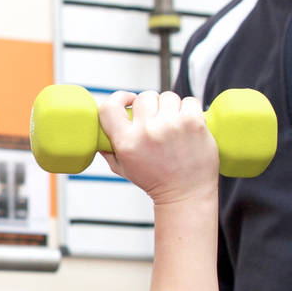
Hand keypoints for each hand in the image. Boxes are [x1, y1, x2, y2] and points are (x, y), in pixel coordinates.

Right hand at [98, 91, 217, 205]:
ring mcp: (172, 125)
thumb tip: (98, 130)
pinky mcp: (193, 122)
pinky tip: (188, 124)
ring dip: (170, 107)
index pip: (110, 107)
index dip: (119, 97)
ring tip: (174, 125)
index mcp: (127, 142)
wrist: (186, 194)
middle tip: (157, 121)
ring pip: (167, 96)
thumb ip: (109, 148)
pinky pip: (189, 100)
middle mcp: (147, 132)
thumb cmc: (156, 181)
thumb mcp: (123, 168)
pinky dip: (190, 109)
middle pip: (144, 97)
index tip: (128, 100)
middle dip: (151, 106)